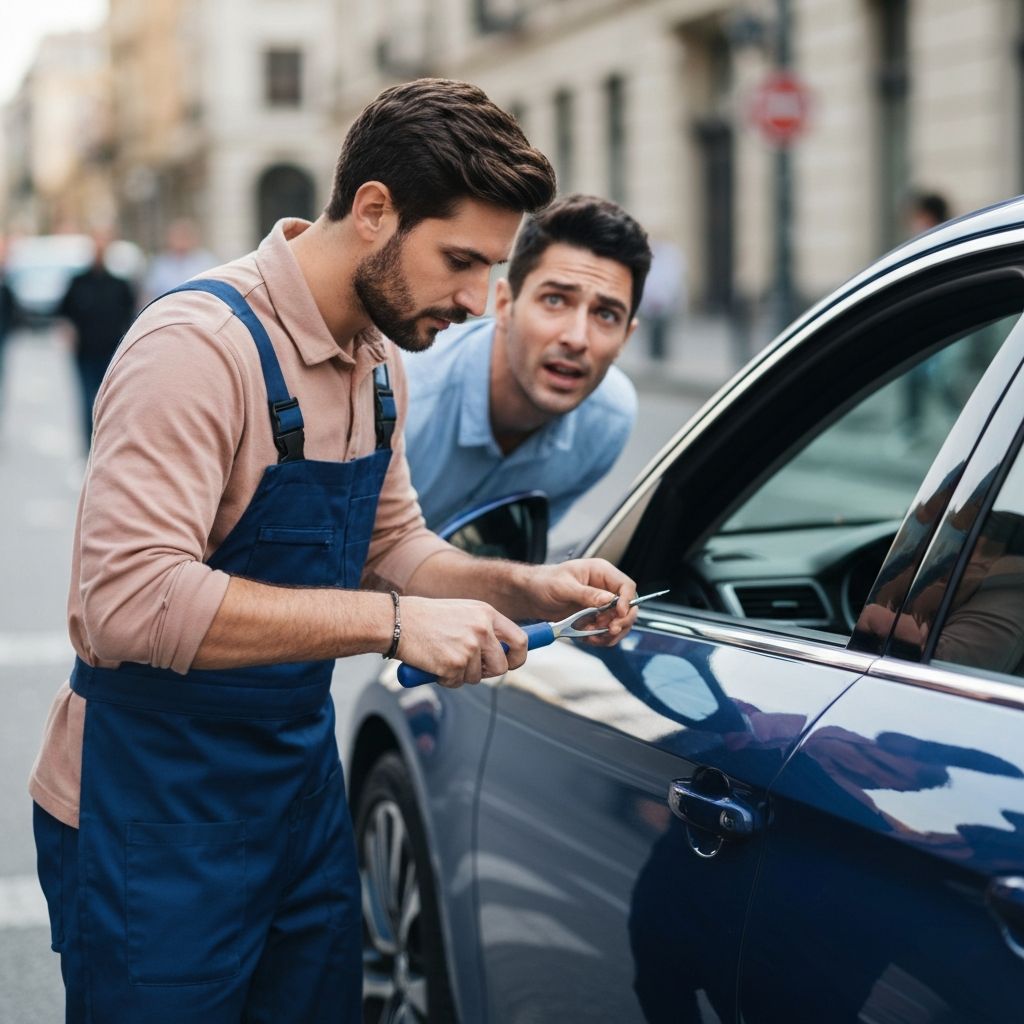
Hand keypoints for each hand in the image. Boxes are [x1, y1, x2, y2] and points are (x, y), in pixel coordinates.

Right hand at [397, 596, 527, 687]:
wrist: (397, 621)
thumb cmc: (425, 617)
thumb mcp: (462, 612)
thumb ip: (482, 628)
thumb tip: (500, 651)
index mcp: (487, 613)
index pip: (520, 640)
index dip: (518, 657)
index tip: (511, 662)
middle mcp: (482, 629)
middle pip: (502, 666)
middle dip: (487, 672)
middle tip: (469, 667)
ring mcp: (469, 647)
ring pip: (477, 677)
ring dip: (461, 674)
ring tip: (442, 656)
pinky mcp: (455, 664)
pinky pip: (457, 683)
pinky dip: (445, 679)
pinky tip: (433, 662)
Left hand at [526, 559, 637, 646]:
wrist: (531, 595)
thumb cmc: (544, 582)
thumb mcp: (564, 586)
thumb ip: (587, 594)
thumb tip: (608, 599)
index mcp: (601, 572)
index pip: (626, 586)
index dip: (627, 601)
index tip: (619, 614)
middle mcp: (604, 588)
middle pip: (628, 607)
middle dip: (620, 621)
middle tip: (609, 630)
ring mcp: (601, 605)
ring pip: (619, 622)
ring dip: (608, 632)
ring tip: (591, 634)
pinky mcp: (594, 618)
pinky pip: (606, 632)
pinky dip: (600, 638)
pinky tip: (588, 637)